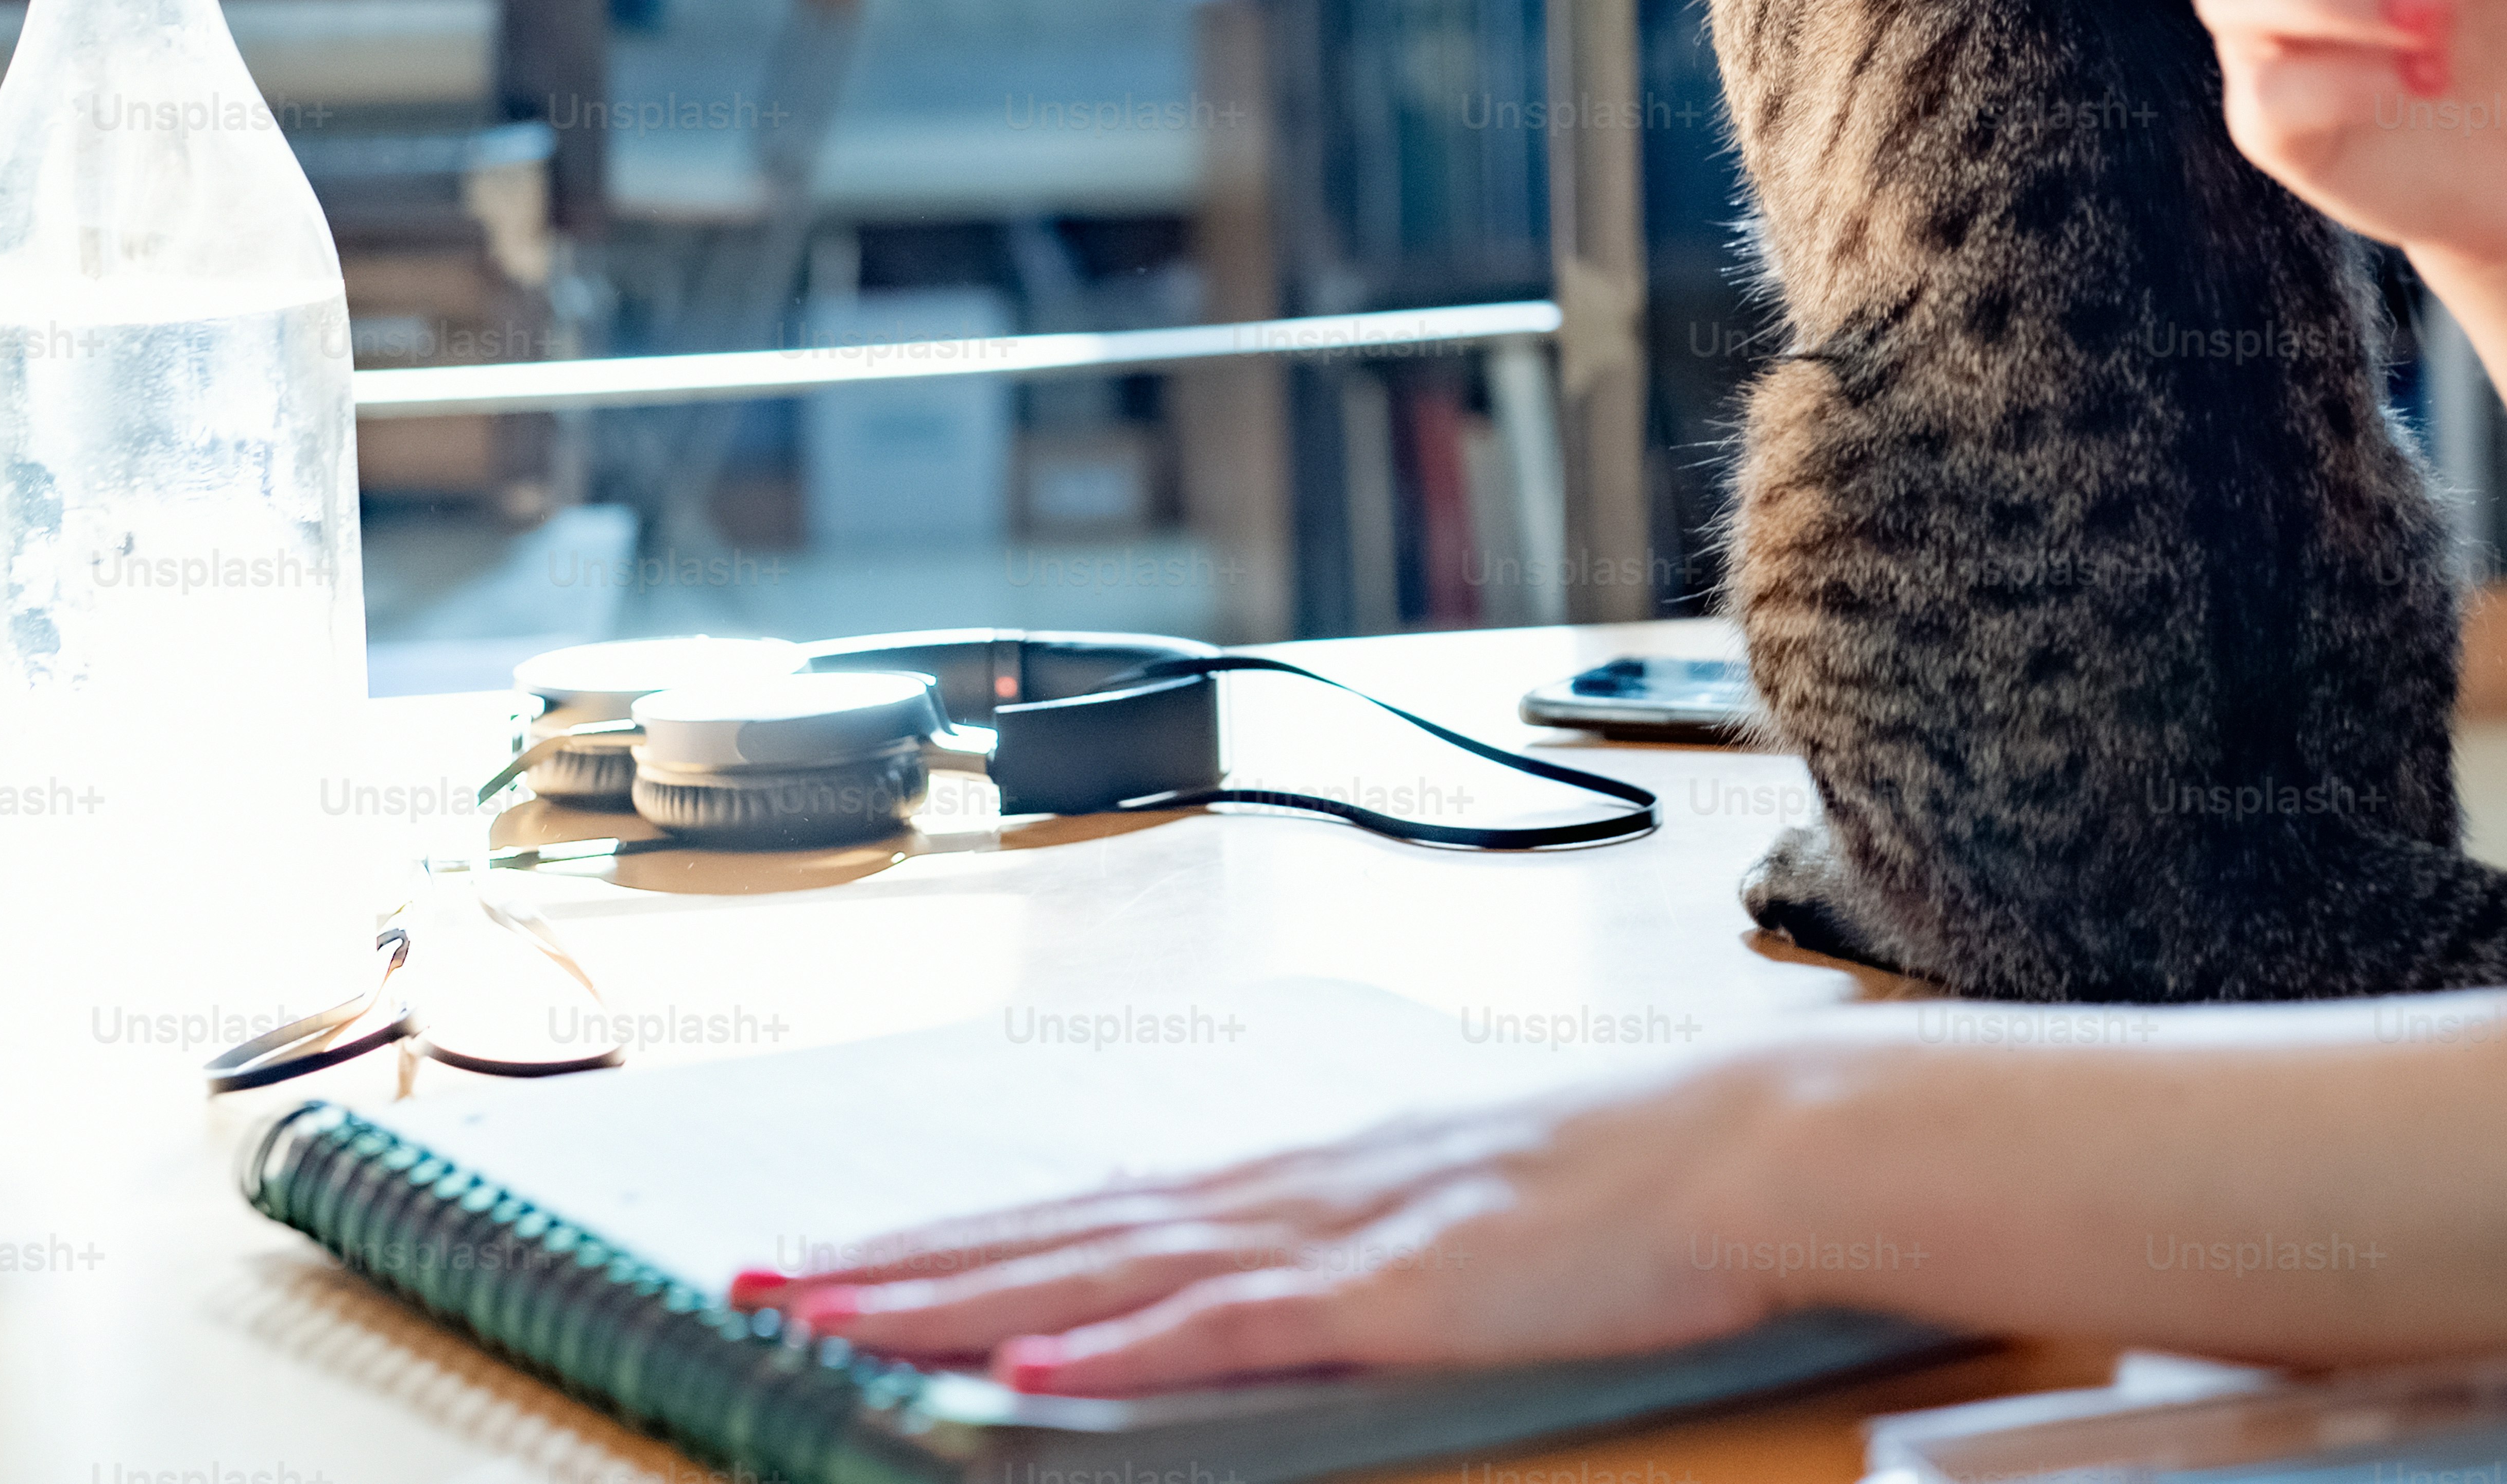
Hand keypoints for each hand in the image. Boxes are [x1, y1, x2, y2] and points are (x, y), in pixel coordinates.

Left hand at [731, 1060, 1782, 1396]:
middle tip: (756, 1283)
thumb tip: (1248, 1273)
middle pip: (1060, 1232)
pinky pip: (1231, 1327)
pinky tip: (1027, 1361)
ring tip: (829, 1314)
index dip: (953, 1239)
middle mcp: (1292, 1190)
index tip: (833, 1258)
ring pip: (1105, 1270)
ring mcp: (1337, 1235)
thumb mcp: (1454, 1204)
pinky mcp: (1393, 1289)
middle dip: (899, 1264)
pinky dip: (1122, 1344)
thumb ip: (1346, 1238)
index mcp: (1305, 1175)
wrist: (1750, 1145)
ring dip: (959, 1294)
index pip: (1089, 1209)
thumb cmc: (1624, 1186)